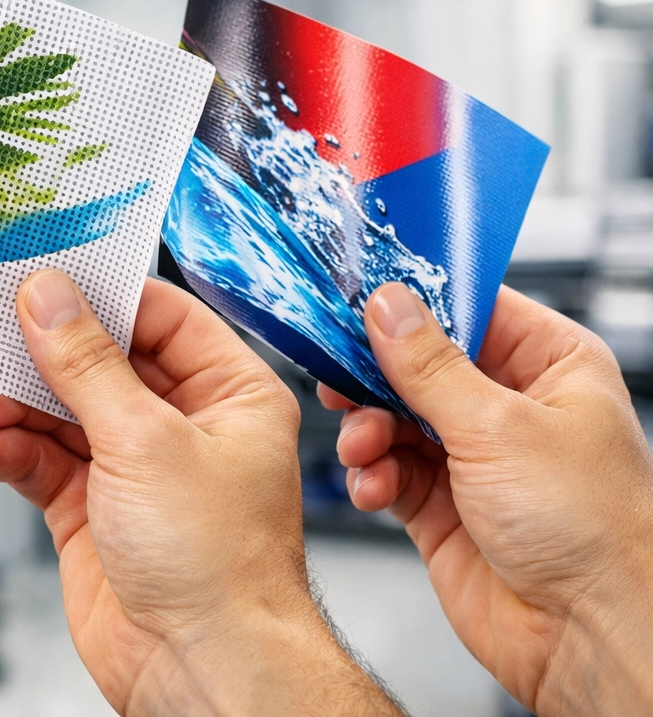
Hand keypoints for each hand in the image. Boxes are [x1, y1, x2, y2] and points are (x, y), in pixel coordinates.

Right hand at [0, 272, 400, 714]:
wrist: (202, 669)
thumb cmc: (220, 566)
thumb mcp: (145, 441)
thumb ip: (86, 364)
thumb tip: (48, 297)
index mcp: (228, 393)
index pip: (159, 317)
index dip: (99, 297)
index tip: (41, 280)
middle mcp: (183, 426)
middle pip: (99, 362)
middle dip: (40, 357)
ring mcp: (134, 470)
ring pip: (60, 412)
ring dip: (13, 407)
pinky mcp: (93, 512)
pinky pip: (41, 462)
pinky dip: (8, 452)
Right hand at [325, 283, 652, 715]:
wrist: (590, 634)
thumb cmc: (593, 531)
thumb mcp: (499, 427)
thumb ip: (429, 365)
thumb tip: (387, 306)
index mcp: (550, 366)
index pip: (470, 306)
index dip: (413, 302)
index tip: (357, 297)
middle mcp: (512, 407)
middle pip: (420, 362)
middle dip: (374, 373)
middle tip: (338, 374)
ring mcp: (475, 457)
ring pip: (393, 415)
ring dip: (367, 429)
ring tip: (364, 447)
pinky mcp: (442, 505)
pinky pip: (387, 469)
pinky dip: (371, 473)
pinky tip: (373, 485)